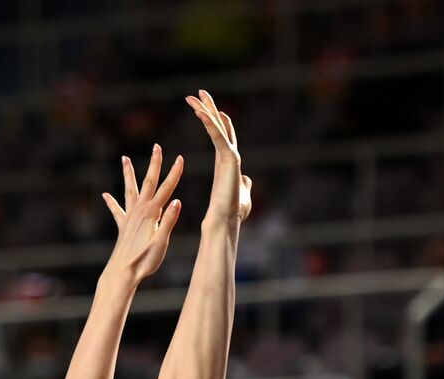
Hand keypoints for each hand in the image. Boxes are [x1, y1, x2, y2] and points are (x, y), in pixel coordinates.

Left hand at [102, 143, 183, 279]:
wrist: (122, 272)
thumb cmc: (144, 260)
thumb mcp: (161, 242)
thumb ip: (168, 221)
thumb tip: (177, 201)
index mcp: (152, 214)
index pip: (167, 189)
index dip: (175, 174)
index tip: (181, 158)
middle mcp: (139, 211)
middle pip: (149, 182)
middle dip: (155, 164)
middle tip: (157, 147)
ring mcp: (129, 217)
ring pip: (130, 190)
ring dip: (129, 174)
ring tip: (124, 158)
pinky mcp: (123, 226)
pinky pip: (117, 210)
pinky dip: (112, 202)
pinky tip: (106, 195)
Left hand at [186, 90, 251, 225]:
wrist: (226, 220)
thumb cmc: (232, 212)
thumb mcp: (242, 195)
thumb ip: (244, 186)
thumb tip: (247, 180)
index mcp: (227, 162)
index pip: (222, 135)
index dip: (216, 121)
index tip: (205, 108)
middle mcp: (230, 155)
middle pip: (220, 126)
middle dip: (211, 108)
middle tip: (201, 92)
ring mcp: (231, 156)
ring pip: (218, 127)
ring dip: (207, 109)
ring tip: (196, 94)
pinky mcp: (228, 160)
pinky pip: (217, 137)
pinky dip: (209, 123)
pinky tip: (199, 111)